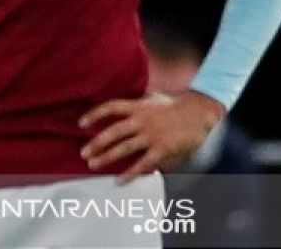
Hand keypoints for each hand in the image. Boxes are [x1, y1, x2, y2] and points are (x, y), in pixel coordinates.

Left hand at [79, 91, 224, 181]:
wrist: (199, 112)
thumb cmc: (175, 105)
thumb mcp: (152, 99)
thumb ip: (136, 104)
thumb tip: (120, 108)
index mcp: (138, 106)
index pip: (110, 107)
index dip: (94, 114)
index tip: (81, 123)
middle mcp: (141, 120)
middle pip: (113, 132)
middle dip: (96, 143)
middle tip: (83, 153)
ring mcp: (151, 135)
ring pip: (124, 148)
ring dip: (106, 157)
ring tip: (92, 164)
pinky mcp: (162, 149)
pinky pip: (142, 164)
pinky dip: (130, 173)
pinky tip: (119, 180)